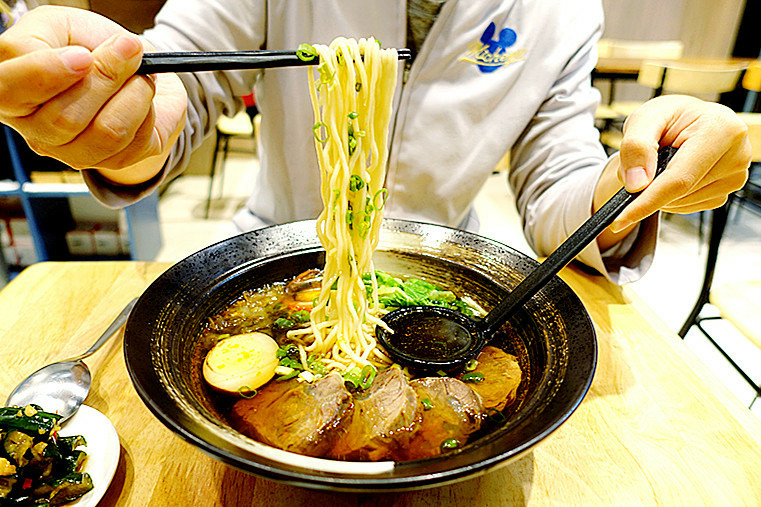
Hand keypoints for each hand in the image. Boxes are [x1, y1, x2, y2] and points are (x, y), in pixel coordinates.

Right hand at [0, 6, 186, 183]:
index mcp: (11, 89)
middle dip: (106, 76)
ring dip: (135, 94)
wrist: (139, 65)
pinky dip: (148, 110)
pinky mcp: (110, 161)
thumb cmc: (92, 45)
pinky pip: (135, 142)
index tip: (83, 57)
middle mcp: (34, 128)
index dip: (44, 75)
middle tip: (127, 50)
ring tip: (141, 74)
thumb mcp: (61, 25)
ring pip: (106, 133)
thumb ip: (48, 37)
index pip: (8, 92)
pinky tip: (142, 98)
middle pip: (65, 118)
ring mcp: (71, 152)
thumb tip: (75, 61)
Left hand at [595, 95, 750, 248]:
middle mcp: (736, 154)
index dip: (646, 202)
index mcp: (721, 130)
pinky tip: (672, 175)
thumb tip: (637, 184)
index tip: (620, 220)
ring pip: (680, 204)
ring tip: (658, 164)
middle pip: (678, 194)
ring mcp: (735, 176)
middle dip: (647, 190)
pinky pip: (687, 207)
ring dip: (657, 193)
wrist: (686, 121)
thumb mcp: (644, 119)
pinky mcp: (727, 191)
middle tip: (637, 167)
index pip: (678, 179)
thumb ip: (636, 147)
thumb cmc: (668, 118)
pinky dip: (670, 198)